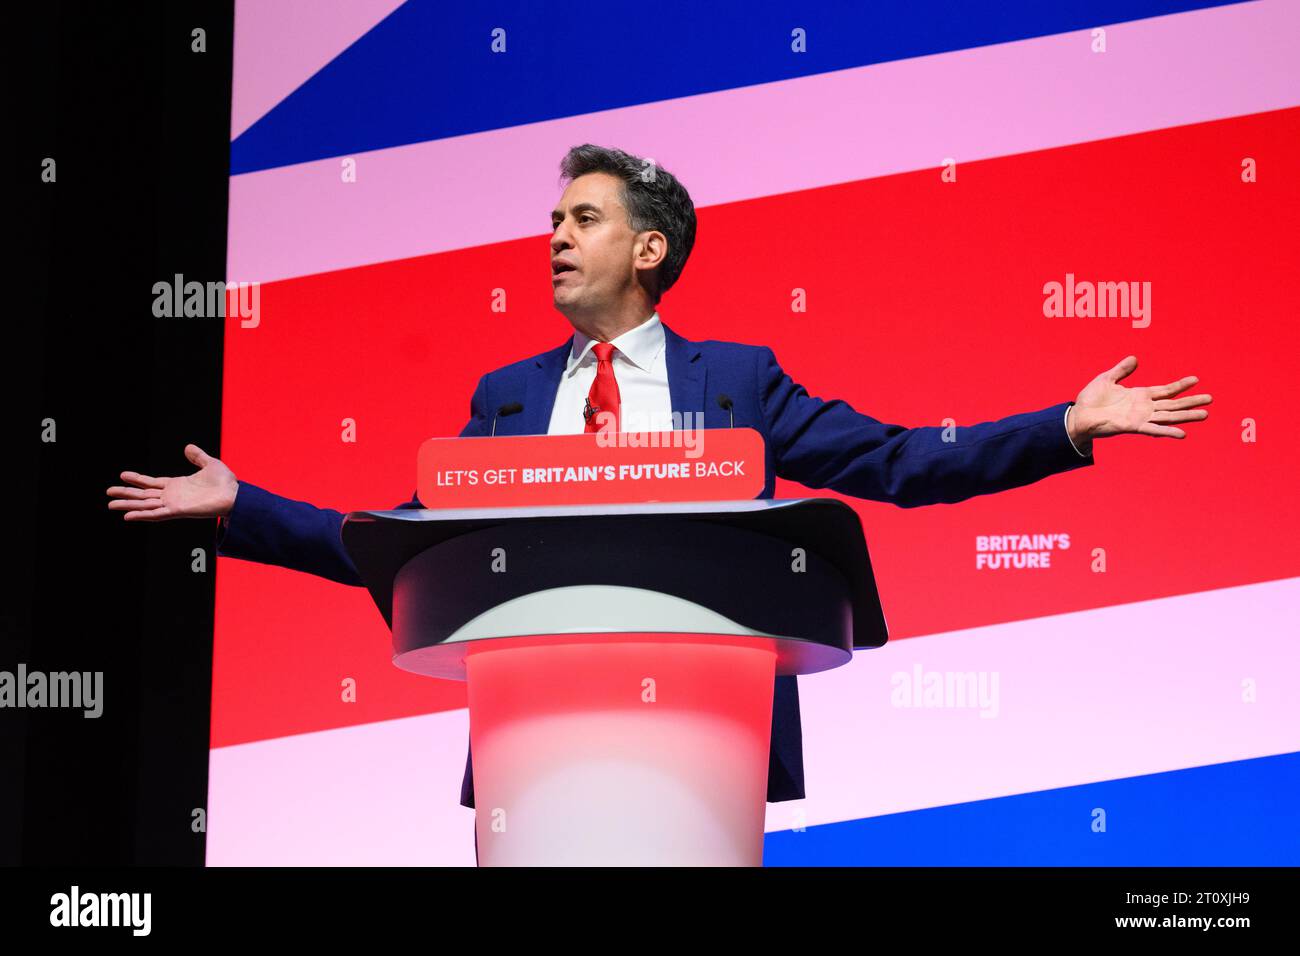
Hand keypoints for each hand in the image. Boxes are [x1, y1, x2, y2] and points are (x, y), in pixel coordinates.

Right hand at [107, 444, 238, 520]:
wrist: (236, 494)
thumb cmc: (225, 483)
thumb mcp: (210, 464)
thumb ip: (197, 456)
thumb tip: (187, 447)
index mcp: (177, 485)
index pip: (151, 483)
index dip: (137, 479)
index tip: (122, 475)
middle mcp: (172, 495)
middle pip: (143, 495)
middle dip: (126, 493)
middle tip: (108, 492)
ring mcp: (174, 504)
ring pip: (145, 505)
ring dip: (128, 504)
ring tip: (110, 504)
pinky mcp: (178, 511)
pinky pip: (156, 514)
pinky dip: (142, 514)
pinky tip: (127, 515)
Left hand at [1068, 356, 1210, 453]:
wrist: (1078, 416)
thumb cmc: (1090, 400)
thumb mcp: (1106, 379)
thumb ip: (1121, 370)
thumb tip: (1134, 359)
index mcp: (1139, 395)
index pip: (1165, 390)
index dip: (1180, 386)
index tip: (1196, 380)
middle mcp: (1143, 407)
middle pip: (1173, 404)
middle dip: (1191, 401)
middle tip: (1210, 399)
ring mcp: (1140, 417)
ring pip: (1169, 416)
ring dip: (1186, 416)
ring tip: (1205, 415)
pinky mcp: (1133, 427)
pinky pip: (1154, 429)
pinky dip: (1167, 431)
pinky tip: (1182, 433)